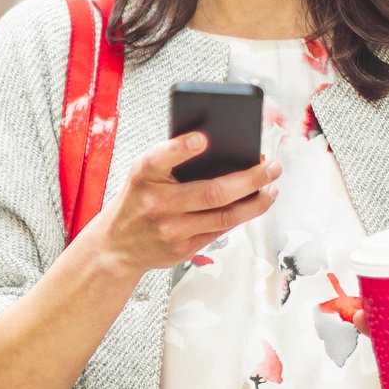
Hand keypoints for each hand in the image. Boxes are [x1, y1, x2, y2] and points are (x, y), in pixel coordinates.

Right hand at [81, 132, 280, 279]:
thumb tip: (225, 151)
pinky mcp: (183, 249)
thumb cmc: (138, 200)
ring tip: (272, 188)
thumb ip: (173, 161)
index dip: (182, 148)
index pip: (160, 158)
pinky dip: (242, 216)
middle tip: (272, 168)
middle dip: (250, 179)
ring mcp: (170, 230)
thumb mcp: (144, 175)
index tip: (203, 139)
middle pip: (213, 193)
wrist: (116, 245)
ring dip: (256, 202)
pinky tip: (254, 204)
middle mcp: (156, 203)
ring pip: (225, 216)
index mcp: (143, 176)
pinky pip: (221, 230)